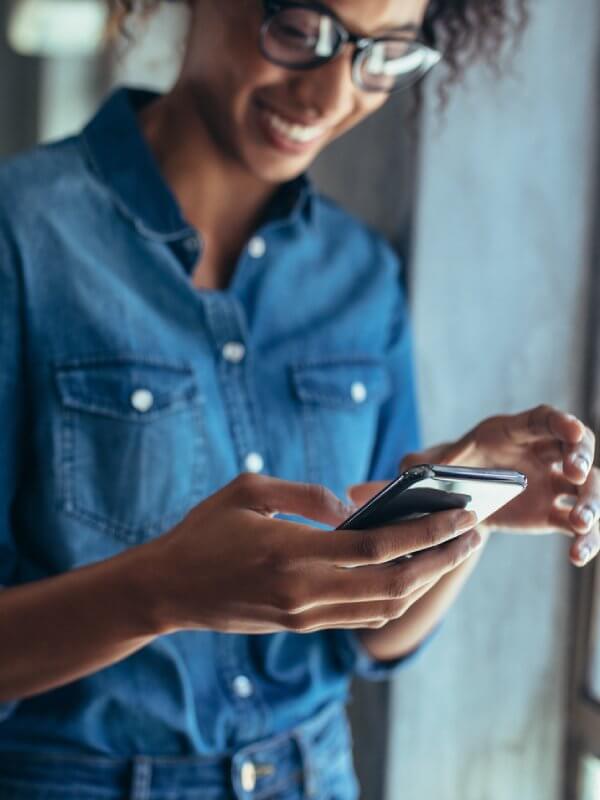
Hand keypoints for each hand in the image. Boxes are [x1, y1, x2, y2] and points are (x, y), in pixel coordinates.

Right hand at [148, 473, 481, 634]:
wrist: (168, 590)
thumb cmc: (204, 531)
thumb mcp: (249, 490)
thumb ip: (306, 494)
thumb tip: (350, 507)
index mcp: (293, 553)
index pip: (378, 546)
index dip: (426, 532)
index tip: (460, 516)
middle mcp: (306, 592)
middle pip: (394, 581)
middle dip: (441, 559)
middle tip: (473, 535)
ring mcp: (305, 616)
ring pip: (383, 605)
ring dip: (424, 580)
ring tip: (450, 553)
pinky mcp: (300, 626)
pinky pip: (361, 616)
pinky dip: (394, 596)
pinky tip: (409, 574)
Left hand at [401, 405, 598, 566]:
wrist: (456, 499)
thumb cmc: (445, 470)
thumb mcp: (427, 465)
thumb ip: (415, 466)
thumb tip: (389, 476)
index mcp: (512, 432)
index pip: (544, 419)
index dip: (561, 422)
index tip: (572, 430)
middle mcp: (540, 453)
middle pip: (576, 448)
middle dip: (581, 458)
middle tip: (575, 473)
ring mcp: (552, 483)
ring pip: (587, 488)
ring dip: (591, 502)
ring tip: (579, 522)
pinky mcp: (552, 513)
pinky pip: (578, 525)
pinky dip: (585, 539)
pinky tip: (577, 555)